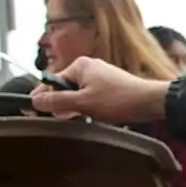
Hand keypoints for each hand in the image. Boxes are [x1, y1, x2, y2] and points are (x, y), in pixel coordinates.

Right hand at [30, 56, 169, 123]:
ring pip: (77, 95)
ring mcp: (100, 76)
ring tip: (82, 119)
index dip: (43, 98)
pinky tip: (93, 118)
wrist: (151, 102)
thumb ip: (57, 101)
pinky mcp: (109, 86)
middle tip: (64, 120)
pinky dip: (88, 108)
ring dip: (76, 109)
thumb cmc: (119, 100)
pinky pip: (90, 97)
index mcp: (79, 65)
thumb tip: (34, 100)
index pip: (51, 82)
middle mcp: (88, 67)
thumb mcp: (84, 103)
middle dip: (62, 105)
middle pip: (64, 89)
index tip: (33, 114)